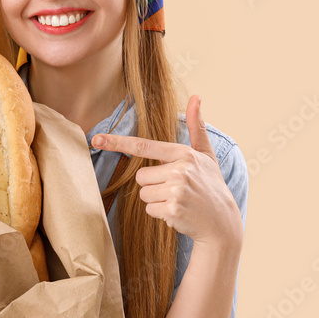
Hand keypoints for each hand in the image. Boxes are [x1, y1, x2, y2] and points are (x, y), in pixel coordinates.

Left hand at [91, 95, 241, 246]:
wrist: (222, 221)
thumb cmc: (210, 185)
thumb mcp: (206, 154)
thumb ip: (197, 127)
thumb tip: (196, 97)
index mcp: (183, 154)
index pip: (143, 146)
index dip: (117, 142)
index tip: (96, 139)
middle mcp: (179, 170)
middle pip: (141, 176)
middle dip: (154, 184)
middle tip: (175, 189)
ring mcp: (176, 190)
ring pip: (144, 194)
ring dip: (157, 200)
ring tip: (178, 200)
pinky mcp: (173, 210)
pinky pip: (149, 210)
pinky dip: (160, 214)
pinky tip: (178, 212)